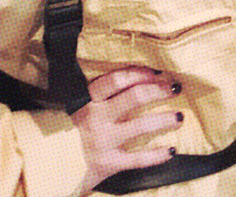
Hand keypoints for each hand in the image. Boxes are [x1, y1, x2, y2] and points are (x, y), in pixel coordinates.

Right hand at [72, 66, 182, 193]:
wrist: (55, 163)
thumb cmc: (78, 128)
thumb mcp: (86, 104)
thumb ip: (107, 90)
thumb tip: (144, 72)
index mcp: (90, 99)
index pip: (116, 79)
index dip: (140, 73)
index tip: (158, 71)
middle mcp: (96, 118)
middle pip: (133, 97)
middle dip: (158, 90)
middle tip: (175, 88)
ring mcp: (102, 141)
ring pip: (140, 126)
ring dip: (164, 119)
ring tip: (180, 117)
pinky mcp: (107, 163)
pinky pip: (137, 159)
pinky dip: (156, 155)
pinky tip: (171, 151)